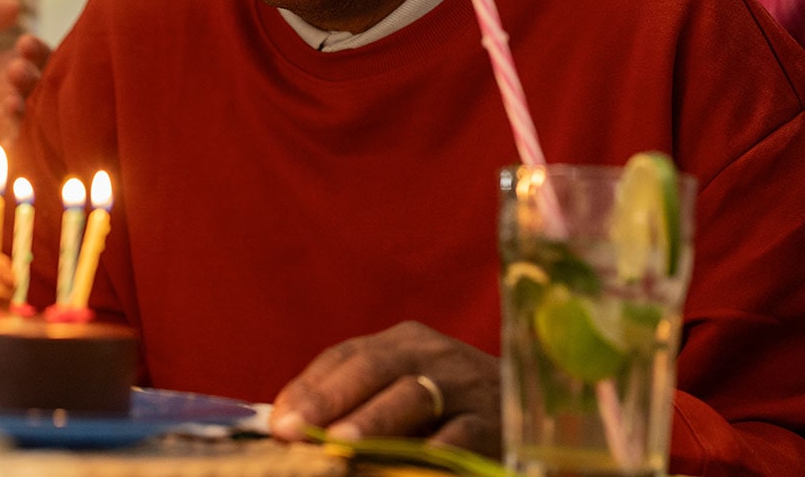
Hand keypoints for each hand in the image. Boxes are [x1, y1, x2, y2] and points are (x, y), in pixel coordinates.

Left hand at [0, 0, 51, 175]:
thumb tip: (14, 3)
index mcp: (9, 66)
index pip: (38, 58)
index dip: (38, 51)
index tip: (24, 43)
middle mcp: (14, 94)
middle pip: (42, 89)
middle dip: (33, 80)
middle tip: (15, 70)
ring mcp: (5, 124)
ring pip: (31, 120)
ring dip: (26, 112)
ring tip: (9, 101)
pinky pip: (13, 151)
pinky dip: (15, 145)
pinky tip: (5, 136)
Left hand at [270, 321, 499, 455]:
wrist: (526, 408)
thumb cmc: (448, 406)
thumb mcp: (403, 389)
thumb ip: (353, 400)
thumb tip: (287, 424)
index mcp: (403, 341)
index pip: (346, 356)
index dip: (310, 387)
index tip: (277, 420)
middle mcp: (433, 354)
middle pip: (374, 369)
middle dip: (330, 400)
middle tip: (294, 430)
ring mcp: (465, 385)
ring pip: (414, 396)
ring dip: (374, 421)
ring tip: (340, 444)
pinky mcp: (495, 421)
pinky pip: (460, 434)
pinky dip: (433, 449)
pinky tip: (409, 462)